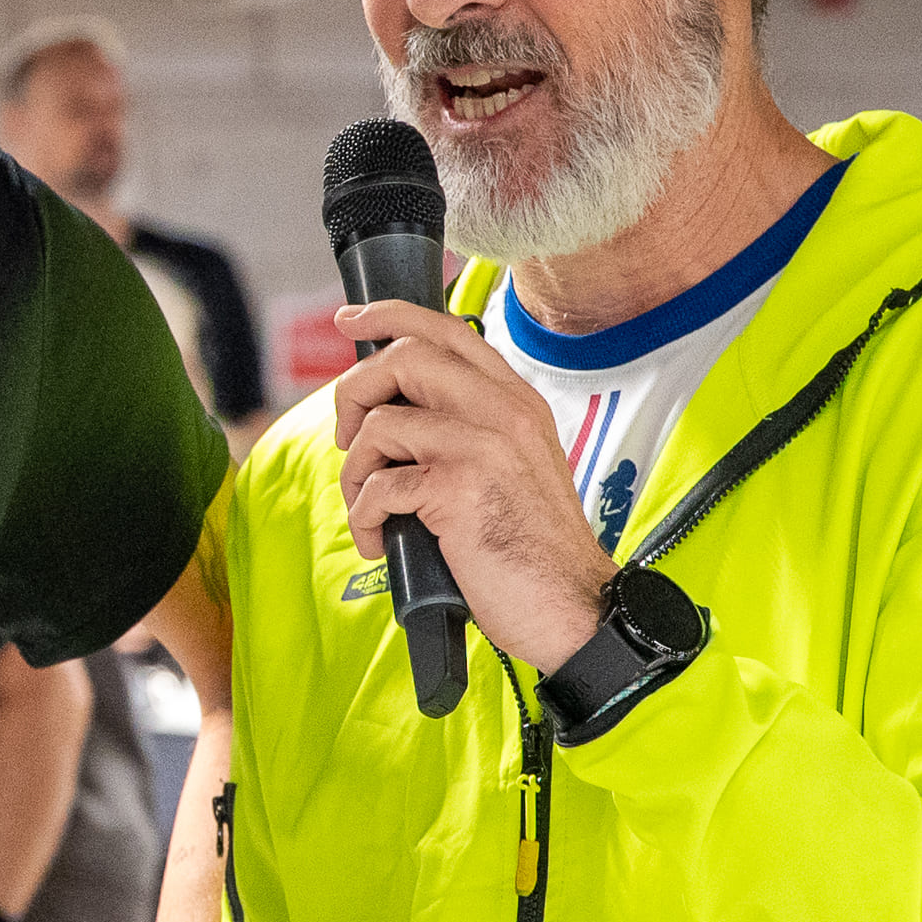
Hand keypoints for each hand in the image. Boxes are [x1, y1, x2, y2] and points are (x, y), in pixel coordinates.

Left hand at [329, 299, 610, 671]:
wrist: (573, 606)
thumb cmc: (533, 549)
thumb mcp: (512, 468)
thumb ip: (467, 429)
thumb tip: (393, 412)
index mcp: (516, 402)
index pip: (446, 331)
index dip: (388, 315)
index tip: (348, 320)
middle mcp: (503, 412)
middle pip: (403, 358)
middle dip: (353, 395)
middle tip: (350, 441)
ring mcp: (483, 447)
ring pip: (380, 422)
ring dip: (355, 470)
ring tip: (370, 505)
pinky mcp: (458, 490)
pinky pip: (379, 485)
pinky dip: (363, 516)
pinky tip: (379, 540)